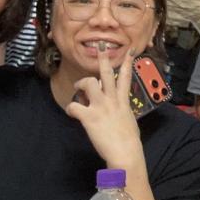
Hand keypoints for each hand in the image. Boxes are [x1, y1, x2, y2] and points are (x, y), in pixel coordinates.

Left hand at [65, 49, 142, 164]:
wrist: (125, 152)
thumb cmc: (129, 141)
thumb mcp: (129, 121)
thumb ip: (122, 112)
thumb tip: (117, 111)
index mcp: (123, 102)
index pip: (125, 78)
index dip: (126, 63)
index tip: (128, 52)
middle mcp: (112, 100)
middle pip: (106, 74)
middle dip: (103, 59)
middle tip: (100, 46)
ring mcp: (100, 107)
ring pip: (88, 83)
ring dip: (80, 84)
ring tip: (77, 88)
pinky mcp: (89, 116)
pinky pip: (74, 106)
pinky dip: (70, 108)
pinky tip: (71, 112)